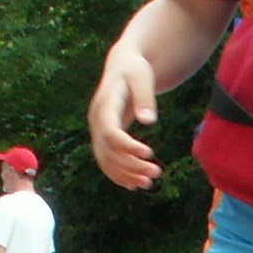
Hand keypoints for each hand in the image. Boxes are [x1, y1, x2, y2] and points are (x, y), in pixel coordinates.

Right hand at [88, 48, 163, 189]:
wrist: (122, 67)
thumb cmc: (135, 70)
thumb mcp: (142, 77)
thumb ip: (145, 97)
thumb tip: (148, 121)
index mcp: (104, 105)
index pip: (110, 133)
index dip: (128, 147)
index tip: (150, 154)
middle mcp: (96, 121)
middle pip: (108, 151)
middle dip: (131, 165)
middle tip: (156, 173)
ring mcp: (97, 131)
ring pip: (106, 160)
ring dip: (126, 175)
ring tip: (148, 184)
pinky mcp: (103, 138)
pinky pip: (107, 161)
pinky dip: (119, 175)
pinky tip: (135, 185)